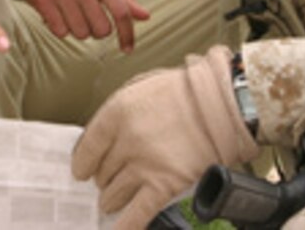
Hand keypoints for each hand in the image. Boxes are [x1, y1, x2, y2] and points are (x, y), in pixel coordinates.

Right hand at [14, 0, 149, 52]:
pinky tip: (56, 15)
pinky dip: (60, 29)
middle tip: (87, 19)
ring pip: (81, 33)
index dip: (127, 33)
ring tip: (70, 14)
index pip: (121, 10)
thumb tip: (145, 16)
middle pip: (101, 29)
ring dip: (77, 30)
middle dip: (96, 31)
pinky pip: (60, 32)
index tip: (128, 49)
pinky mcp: (43, 0)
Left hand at [71, 46, 258, 228]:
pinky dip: (126, 226)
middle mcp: (127, 141)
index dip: (82, 164)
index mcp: (117, 113)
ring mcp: (145, 166)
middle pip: (100, 175)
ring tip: (119, 196)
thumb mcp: (139, 88)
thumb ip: (116, 114)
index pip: (86, 150)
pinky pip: (137, 214)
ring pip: (112, 196)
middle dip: (104, 178)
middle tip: (113, 176)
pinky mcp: (165, 185)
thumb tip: (100, 138)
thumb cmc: (183, 92)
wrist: (221, 104)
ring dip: (113, 199)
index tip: (83, 170)